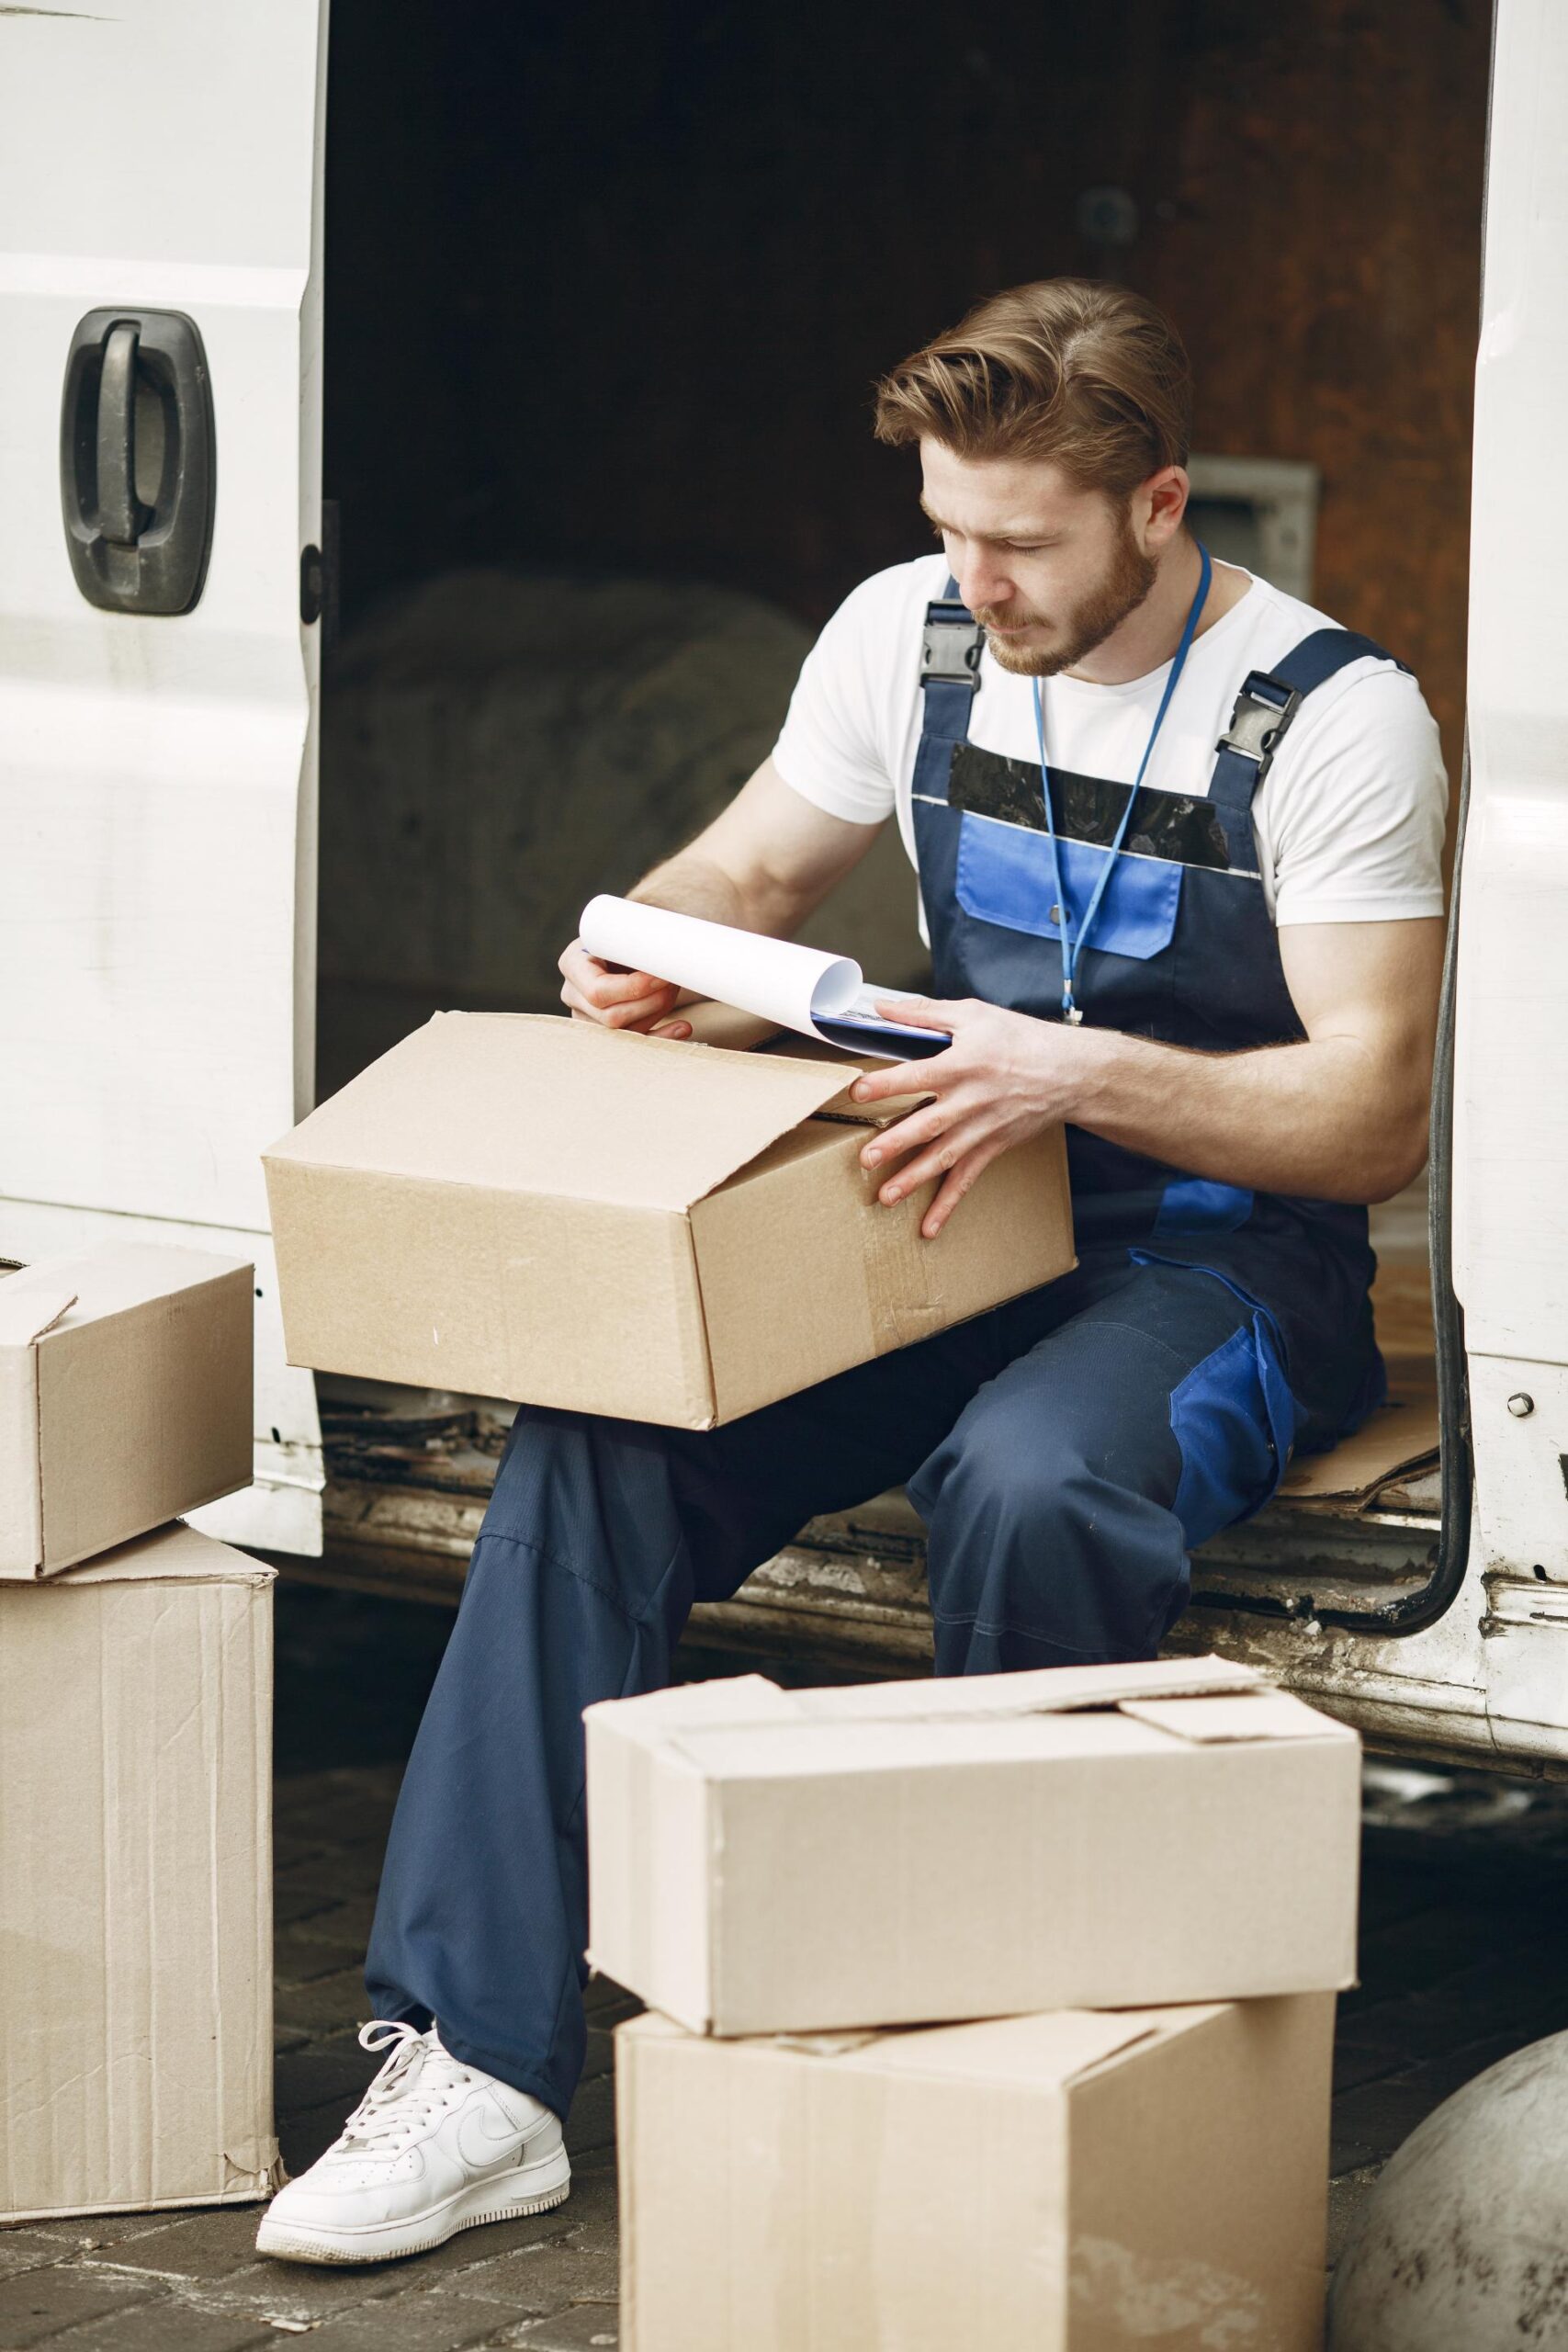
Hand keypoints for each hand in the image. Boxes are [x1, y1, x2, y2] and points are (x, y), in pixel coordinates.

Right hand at [558, 938, 691, 1038]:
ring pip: (627, 1032)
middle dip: (651, 1002)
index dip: (633, 989)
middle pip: (612, 1017)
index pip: (598, 992)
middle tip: (674, 981)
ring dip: (659, 1012)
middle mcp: (574, 995)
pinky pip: (636, 1045)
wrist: (619, 944)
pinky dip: (663, 1037)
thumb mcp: (624, 927)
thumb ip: (641, 932)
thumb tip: (676, 943)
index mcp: (572, 965)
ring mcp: (588, 1018)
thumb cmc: (624, 932)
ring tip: (676, 989)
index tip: (662, 976)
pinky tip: (683, 1028)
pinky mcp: (607, 1033)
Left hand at [851, 996, 1092, 1237]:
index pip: (917, 1074)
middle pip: (928, 1124)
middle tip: (866, 1158)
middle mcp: (969, 1100)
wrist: (1068, 1072)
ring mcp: (981, 1129)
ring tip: (886, 1196)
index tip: (858, 1092)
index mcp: (962, 1064)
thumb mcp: (972, 1014)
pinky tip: (929, 1227)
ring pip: (944, 1158)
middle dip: (897, 1143)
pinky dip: (948, 1205)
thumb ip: (924, 1013)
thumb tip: (882, 1007)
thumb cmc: (1019, 1039)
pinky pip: (967, 1179)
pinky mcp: (991, 1147)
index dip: (887, 1083)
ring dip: (914, 1179)